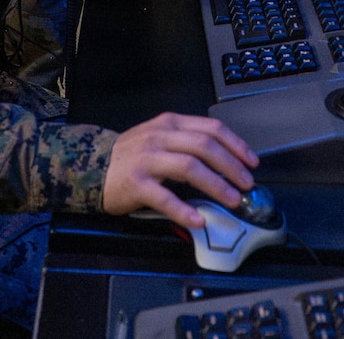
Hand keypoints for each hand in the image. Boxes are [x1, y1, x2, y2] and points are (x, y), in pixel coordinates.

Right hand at [102, 112, 258, 229]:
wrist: (91, 166)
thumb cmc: (131, 156)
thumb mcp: (159, 137)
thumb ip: (187, 143)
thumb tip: (225, 162)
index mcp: (170, 124)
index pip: (211, 129)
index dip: (236, 145)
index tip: (252, 162)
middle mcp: (160, 137)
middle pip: (204, 147)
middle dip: (231, 166)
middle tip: (246, 184)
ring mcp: (147, 160)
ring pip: (189, 167)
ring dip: (216, 185)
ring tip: (232, 200)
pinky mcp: (136, 184)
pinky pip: (164, 198)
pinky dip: (184, 209)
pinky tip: (199, 219)